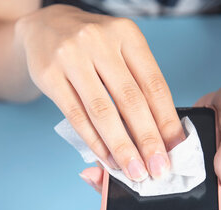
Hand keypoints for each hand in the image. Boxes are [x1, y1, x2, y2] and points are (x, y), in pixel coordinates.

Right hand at [14, 5, 184, 181]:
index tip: (175, 149)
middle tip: (158, 169)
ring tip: (134, 171)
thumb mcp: (121, 50)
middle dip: (148, 141)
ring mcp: (71, 57)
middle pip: (131, 100)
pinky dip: (94, 142)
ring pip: (103, 112)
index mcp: (127, 35)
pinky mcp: (49, 75)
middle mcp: (100, 42)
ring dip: (121, 148)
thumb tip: (161, 134)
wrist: (45, 26)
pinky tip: (107, 159)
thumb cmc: (93, 47)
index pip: (154, 85)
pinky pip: (76, 116)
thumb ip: (139, 84)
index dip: (167, 121)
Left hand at [79, 80, 220, 192]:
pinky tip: (102, 146)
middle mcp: (181, 170)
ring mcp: (169, 155)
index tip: (126, 205)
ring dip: (118, 170)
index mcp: (203, 177)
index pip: (175, 200)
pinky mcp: (159, 138)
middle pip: (152, 189)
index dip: (151, 206)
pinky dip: (124, 145)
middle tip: (96, 182)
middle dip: (124, 191)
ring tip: (92, 171)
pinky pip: (141, 146)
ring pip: (142, 169)